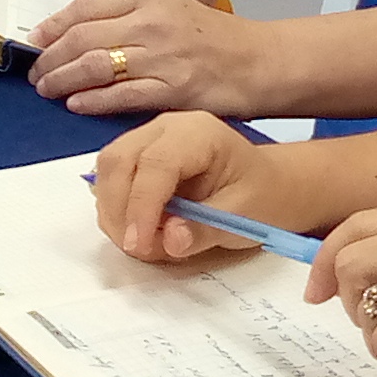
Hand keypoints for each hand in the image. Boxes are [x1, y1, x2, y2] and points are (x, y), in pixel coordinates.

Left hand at [28, 0, 270, 116]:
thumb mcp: (169, 10)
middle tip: (35, 74)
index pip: (86, 7)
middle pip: (83, 37)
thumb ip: (128, 16)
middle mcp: (151, 20)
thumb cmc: (211, 38)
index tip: (35, 43)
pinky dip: (93, 101)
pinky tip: (76, 105)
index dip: (53, 26)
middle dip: (51, 58)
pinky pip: (121, 95)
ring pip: (96, 66)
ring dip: (63, 80)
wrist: (258, 62)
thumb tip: (78, 35)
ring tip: (47, 91)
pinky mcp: (174, 88)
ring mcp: (162, 55)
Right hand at [90, 110, 275, 260]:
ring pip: (107, 171)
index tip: (139, 245)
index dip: (141, 206)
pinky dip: (116, 211)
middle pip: (118, 161)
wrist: (269, 185)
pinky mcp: (138, 157)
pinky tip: (141, 231)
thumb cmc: (262, 196)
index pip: (156, 163)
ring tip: (146, 243)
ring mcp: (147, 139)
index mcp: (198, 133)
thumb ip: (205, 230)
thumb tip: (170, 240)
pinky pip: (110, 181)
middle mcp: (166, 128)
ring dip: (114, 213)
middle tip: (139, 249)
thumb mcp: (244, 218)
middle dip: (119, 211)